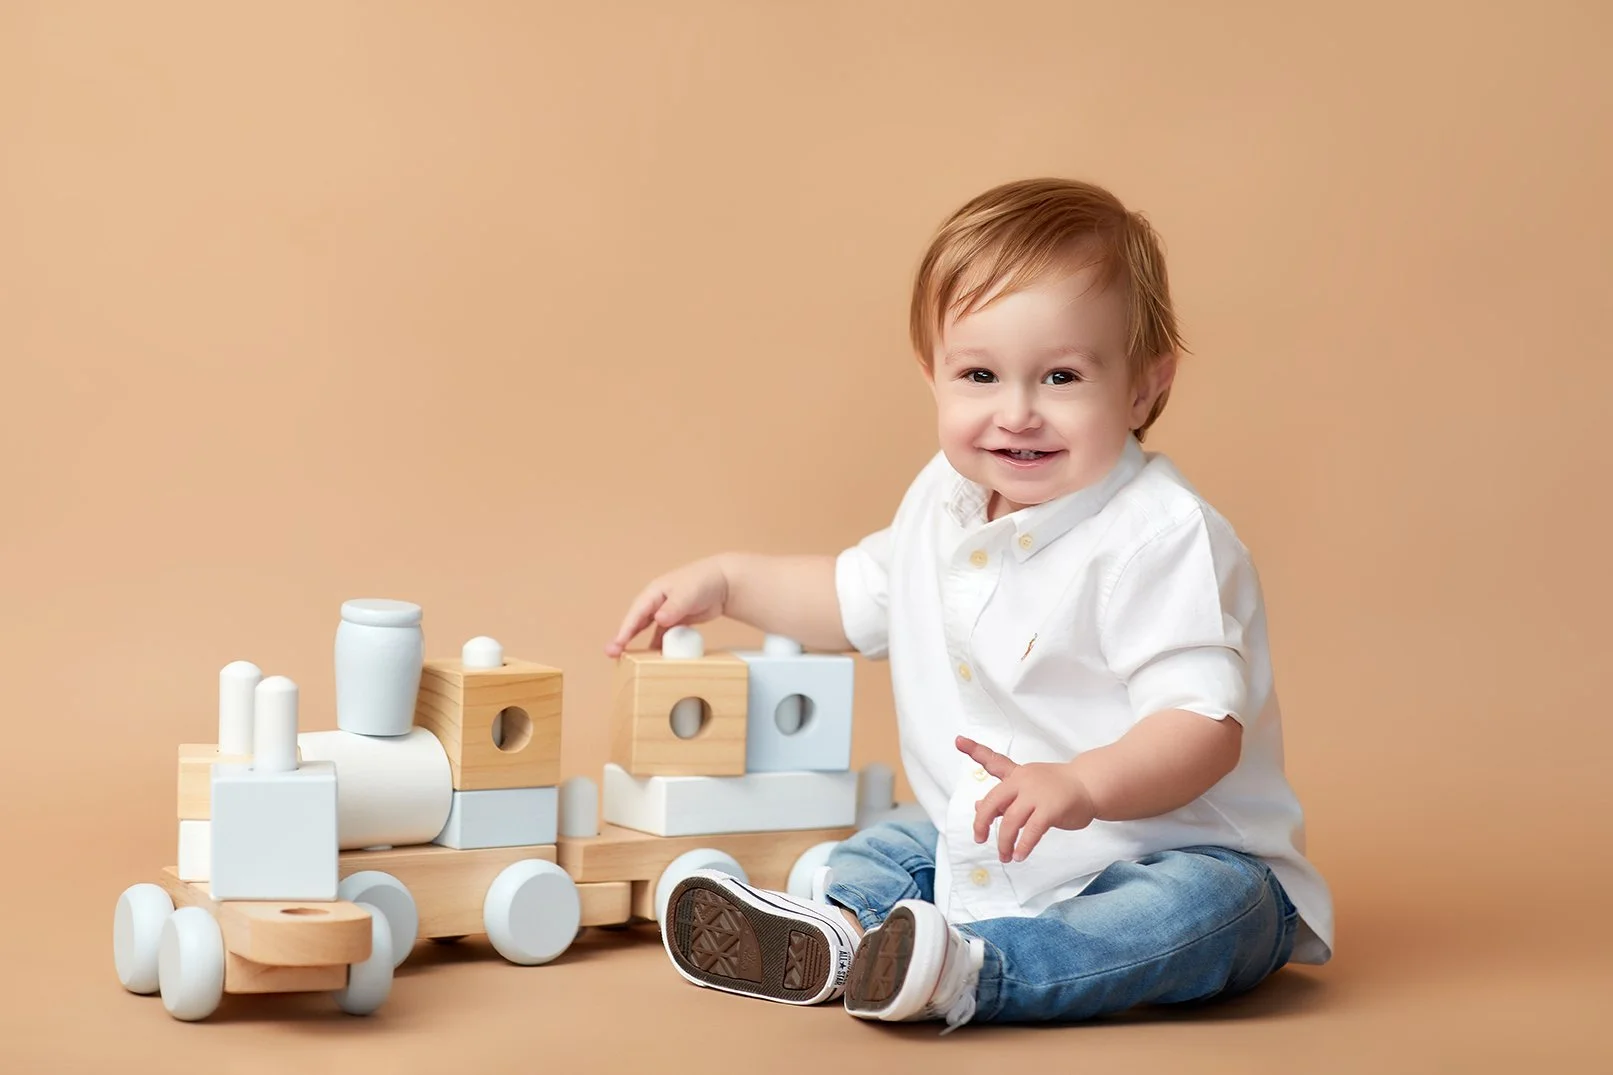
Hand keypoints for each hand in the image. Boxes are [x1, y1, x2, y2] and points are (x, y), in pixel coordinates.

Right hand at [604, 555, 730, 657]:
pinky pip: (663, 635)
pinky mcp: (676, 621)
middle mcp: (656, 603)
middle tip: (612, 653)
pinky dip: (658, 645)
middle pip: (636, 622)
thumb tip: (659, 620)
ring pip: (647, 630)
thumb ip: (673, 607)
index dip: (626, 629)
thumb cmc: (703, 581)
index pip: (636, 613)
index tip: (618, 644)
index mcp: (654, 593)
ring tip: (628, 659)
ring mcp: (666, 613)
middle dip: (624, 637)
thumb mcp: (687, 593)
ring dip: (639, 644)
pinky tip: (654, 658)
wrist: (724, 583)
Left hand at [957, 736, 1095, 862]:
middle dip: (982, 823)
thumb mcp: (1027, 788)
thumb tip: (978, 806)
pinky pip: (1031, 831)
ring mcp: (1037, 794)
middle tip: (979, 838)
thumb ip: (1004, 798)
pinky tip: (1019, 855)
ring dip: (1004, 842)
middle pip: (993, 802)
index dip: (974, 750)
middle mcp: (1023, 781)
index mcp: (1017, 774)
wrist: (1089, 785)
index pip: (993, 761)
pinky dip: (1023, 846)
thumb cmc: (1057, 788)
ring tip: (1005, 856)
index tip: (958, 740)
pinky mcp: (1051, 809)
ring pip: (1010, 821)